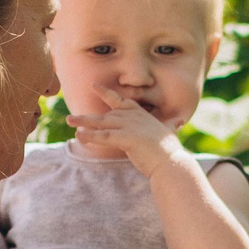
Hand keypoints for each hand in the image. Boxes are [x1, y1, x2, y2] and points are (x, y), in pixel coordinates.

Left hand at [68, 87, 183, 170]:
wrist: (171, 162)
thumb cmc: (170, 150)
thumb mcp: (169, 132)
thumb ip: (172, 124)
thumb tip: (180, 121)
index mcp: (141, 115)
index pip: (121, 101)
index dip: (106, 93)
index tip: (94, 86)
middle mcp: (134, 117)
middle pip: (106, 114)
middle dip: (87, 116)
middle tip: (70, 117)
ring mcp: (130, 126)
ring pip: (101, 123)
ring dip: (83, 122)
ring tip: (68, 122)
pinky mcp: (126, 138)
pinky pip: (104, 136)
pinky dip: (91, 136)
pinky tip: (79, 136)